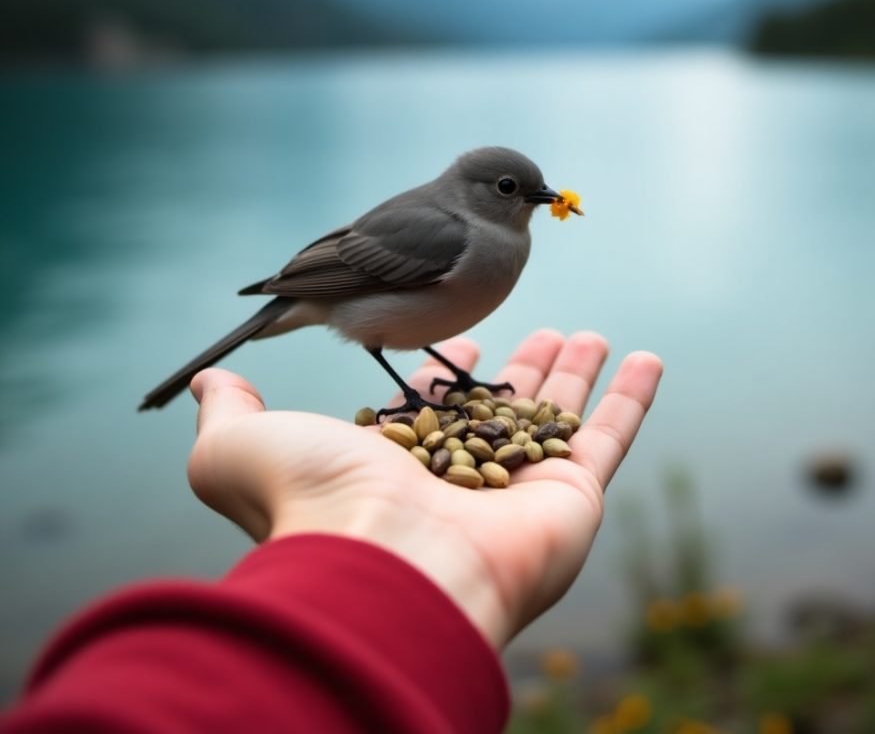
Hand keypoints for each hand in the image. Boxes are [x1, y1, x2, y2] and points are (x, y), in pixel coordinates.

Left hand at [187, 330, 662, 647]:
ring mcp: (524, 488)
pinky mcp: (575, 496)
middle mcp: (464, 478)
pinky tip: (647, 357)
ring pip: (559, 418)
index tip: (467, 334)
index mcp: (400, 464)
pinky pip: (613, 436)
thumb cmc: (313, 501)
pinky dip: (634, 398)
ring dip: (579, 376)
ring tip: (591, 333)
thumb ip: (229, 412)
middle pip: (505, 408)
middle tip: (548, 327)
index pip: (437, 407)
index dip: (454, 371)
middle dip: (528, 367)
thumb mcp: (245, 445)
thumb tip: (207, 385)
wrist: (384, 566)